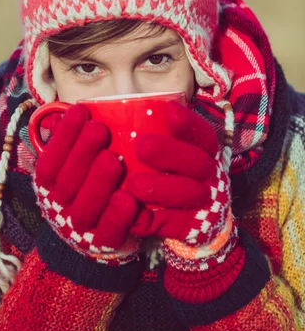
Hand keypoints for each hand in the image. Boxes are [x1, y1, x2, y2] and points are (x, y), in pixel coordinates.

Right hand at [34, 104, 139, 265]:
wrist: (91, 241)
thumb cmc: (86, 189)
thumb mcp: (73, 165)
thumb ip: (70, 142)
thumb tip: (63, 111)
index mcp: (49, 187)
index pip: (50, 161)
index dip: (63, 136)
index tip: (80, 110)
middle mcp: (59, 208)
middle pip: (66, 182)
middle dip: (82, 153)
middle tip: (99, 129)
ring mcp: (80, 230)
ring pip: (84, 208)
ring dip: (98, 182)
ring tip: (114, 158)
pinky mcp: (102, 246)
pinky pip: (108, 234)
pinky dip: (116, 217)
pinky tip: (128, 198)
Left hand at [126, 101, 236, 267]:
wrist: (203, 224)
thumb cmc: (176, 174)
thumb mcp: (175, 150)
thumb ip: (158, 131)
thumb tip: (121, 102)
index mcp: (205, 152)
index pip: (203, 134)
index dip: (189, 123)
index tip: (169, 109)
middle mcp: (209, 175)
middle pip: (197, 162)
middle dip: (170, 152)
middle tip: (141, 144)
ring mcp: (203, 202)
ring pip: (188, 194)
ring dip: (161, 188)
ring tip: (134, 183)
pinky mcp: (190, 228)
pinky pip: (171, 224)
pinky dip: (151, 219)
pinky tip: (130, 212)